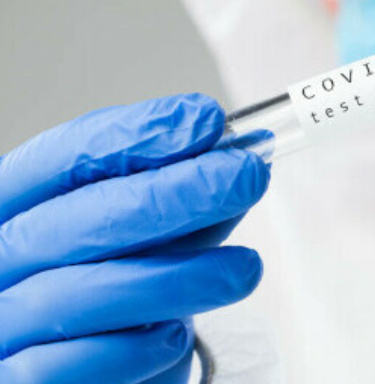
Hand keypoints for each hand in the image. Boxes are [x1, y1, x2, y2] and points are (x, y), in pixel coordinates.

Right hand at [0, 94, 268, 382]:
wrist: (89, 375)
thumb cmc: (112, 294)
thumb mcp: (141, 239)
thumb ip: (179, 206)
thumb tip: (233, 161)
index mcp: (13, 207)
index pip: (61, 158)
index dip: (134, 135)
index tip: (205, 120)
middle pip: (73, 220)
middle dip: (172, 195)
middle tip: (247, 177)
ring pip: (77, 295)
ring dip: (176, 277)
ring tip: (245, 268)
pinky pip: (71, 366)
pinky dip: (135, 347)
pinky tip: (177, 334)